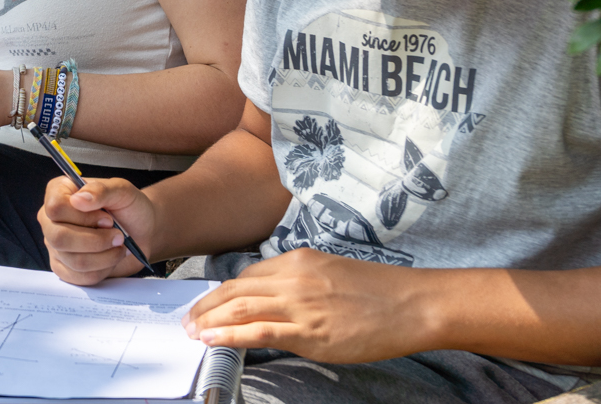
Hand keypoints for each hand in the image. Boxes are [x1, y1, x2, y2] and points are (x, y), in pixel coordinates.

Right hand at [39, 176, 156, 284]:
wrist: (141, 231)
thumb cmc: (129, 207)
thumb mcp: (121, 190)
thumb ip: (100, 190)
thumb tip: (78, 200)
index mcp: (59, 192)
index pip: (56, 208)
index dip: (83, 217)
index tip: (107, 219)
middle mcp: (51, 219)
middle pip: (59, 238)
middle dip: (96, 241)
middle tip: (118, 236)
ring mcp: (55, 245)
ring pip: (74, 260)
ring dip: (105, 256)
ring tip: (119, 246)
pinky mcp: (64, 268)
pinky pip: (80, 277)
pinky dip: (103, 269)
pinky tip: (110, 257)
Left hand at [183, 248, 432, 362]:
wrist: (412, 304)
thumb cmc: (379, 292)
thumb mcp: (330, 274)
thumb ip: (300, 283)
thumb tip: (274, 300)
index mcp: (297, 260)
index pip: (247, 275)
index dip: (222, 292)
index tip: (207, 304)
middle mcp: (293, 278)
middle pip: (235, 289)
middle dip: (206, 305)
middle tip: (188, 318)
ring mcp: (300, 304)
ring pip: (240, 309)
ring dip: (210, 320)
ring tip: (193, 331)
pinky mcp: (309, 332)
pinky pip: (259, 332)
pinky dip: (230, 335)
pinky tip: (213, 340)